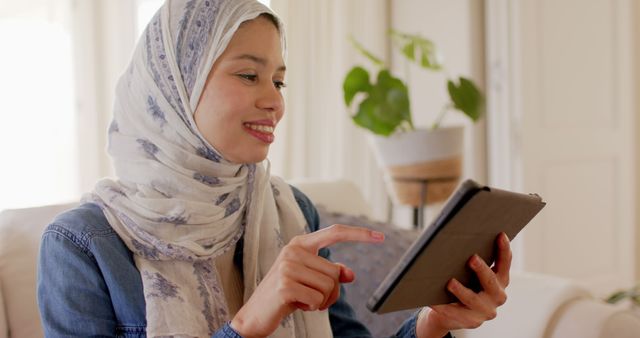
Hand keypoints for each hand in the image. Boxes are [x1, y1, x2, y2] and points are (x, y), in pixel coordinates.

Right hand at [230, 224, 384, 337]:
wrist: (254, 314)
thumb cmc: (285, 295)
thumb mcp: (309, 281)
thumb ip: (328, 273)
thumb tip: (350, 274)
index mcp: (300, 244)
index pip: (335, 233)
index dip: (359, 234)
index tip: (381, 236)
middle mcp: (293, 250)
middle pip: (335, 272)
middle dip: (330, 292)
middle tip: (311, 298)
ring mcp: (288, 266)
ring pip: (329, 286)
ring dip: (321, 301)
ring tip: (302, 300)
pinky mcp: (286, 285)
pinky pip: (318, 299)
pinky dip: (313, 307)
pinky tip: (296, 305)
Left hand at [416, 232, 511, 337]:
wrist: (452, 313)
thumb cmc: (464, 284)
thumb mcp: (473, 272)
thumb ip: (475, 260)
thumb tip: (462, 236)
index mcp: (500, 281)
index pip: (505, 264)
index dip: (504, 250)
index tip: (500, 235)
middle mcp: (497, 296)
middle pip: (491, 282)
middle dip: (482, 269)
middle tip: (472, 258)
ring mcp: (484, 311)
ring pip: (473, 299)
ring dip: (461, 290)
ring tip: (450, 282)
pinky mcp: (470, 321)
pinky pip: (455, 313)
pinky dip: (443, 306)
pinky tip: (433, 300)